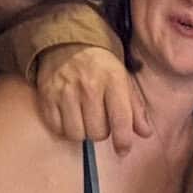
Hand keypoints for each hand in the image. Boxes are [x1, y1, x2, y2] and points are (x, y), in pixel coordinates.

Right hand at [35, 45, 151, 154]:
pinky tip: (70, 116)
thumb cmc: (101, 65)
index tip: (123, 150)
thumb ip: (135, 107)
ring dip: (83, 132)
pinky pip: (57, 129)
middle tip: (100, 119)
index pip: (120, 119)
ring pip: (76, 134)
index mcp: (113, 80)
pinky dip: (65, 128)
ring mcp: (66, 92)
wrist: (68, 43)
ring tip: (85, 118)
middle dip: (102, 132)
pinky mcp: (47, 97)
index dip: (123, 140)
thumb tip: (145, 133)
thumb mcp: (123, 79)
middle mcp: (89, 87)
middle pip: (97, 132)